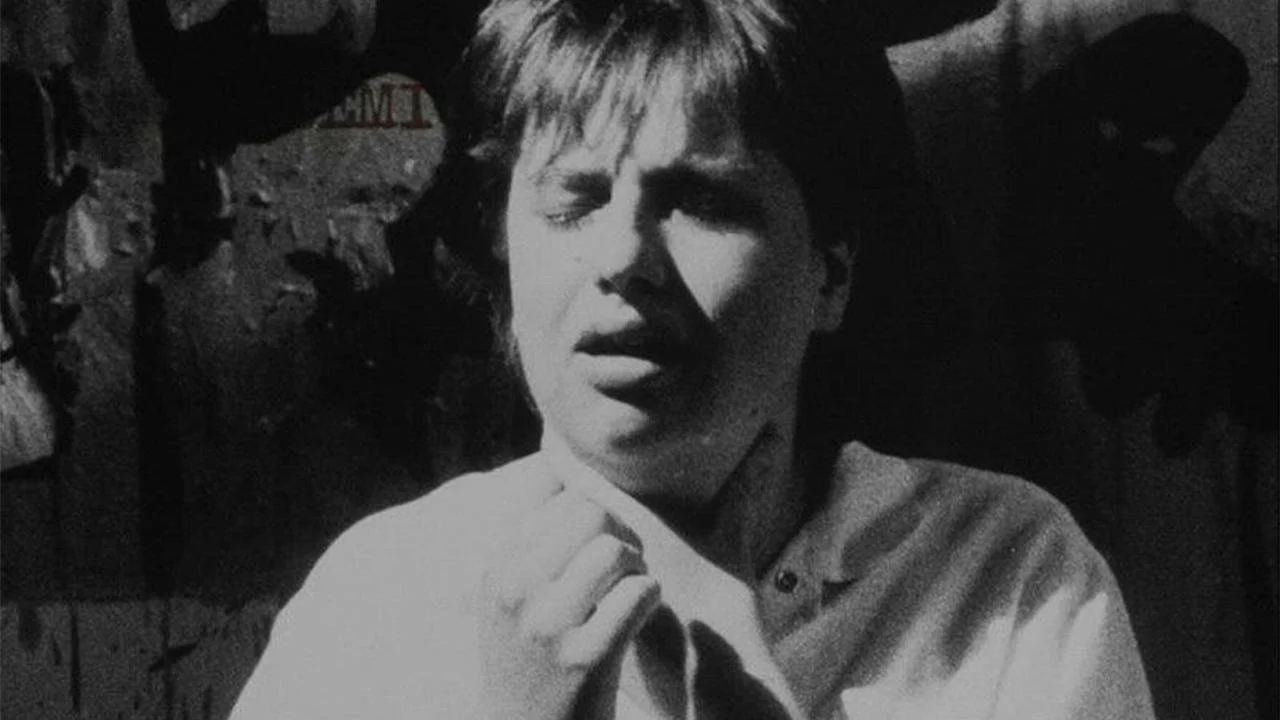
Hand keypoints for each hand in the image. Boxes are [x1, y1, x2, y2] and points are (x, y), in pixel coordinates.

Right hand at [476, 484, 661, 719]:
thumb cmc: (533, 657)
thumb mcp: (512, 597)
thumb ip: (532, 539)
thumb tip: (557, 461)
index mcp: (498, 567)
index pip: (554, 490)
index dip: (592, 507)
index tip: (598, 538)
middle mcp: (516, 590)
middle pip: (590, 512)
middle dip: (621, 531)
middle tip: (626, 563)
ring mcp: (549, 625)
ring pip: (615, 549)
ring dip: (637, 566)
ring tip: (631, 589)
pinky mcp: (586, 657)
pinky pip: (639, 593)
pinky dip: (651, 598)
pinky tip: (640, 615)